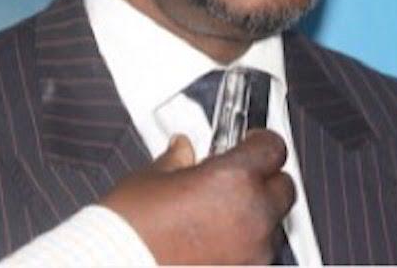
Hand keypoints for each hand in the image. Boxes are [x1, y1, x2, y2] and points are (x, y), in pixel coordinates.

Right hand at [101, 130, 294, 264]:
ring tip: (220, 213)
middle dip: (264, 179)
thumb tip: (183, 149)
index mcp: (234, 178)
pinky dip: (244, 244)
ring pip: (273, 223)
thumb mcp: (152, 178)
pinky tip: (215, 240)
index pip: (272, 148)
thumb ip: (178, 159)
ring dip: (256, 214)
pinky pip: (257, 253)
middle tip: (237, 177)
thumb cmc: (130, 228)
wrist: (113, 265)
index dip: (260, 142)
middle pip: (283, 187)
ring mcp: (252, 251)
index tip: (250, 142)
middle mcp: (252, 215)